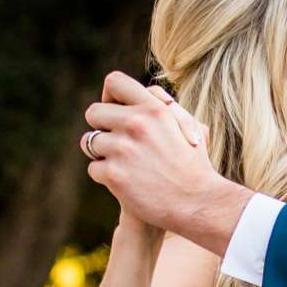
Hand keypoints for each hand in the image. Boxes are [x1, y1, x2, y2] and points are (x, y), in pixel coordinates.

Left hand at [81, 74, 249, 255]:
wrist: (197, 204)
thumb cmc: (194, 165)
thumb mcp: (189, 127)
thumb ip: (165, 106)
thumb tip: (145, 92)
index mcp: (154, 108)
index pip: (114, 82)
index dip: (110, 97)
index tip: (116, 111)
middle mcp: (136, 124)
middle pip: (93, 113)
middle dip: (101, 127)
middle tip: (117, 142)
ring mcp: (122, 150)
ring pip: (90, 142)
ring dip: (101, 153)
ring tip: (122, 163)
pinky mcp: (114, 175)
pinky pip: (94, 169)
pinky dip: (106, 177)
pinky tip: (126, 182)